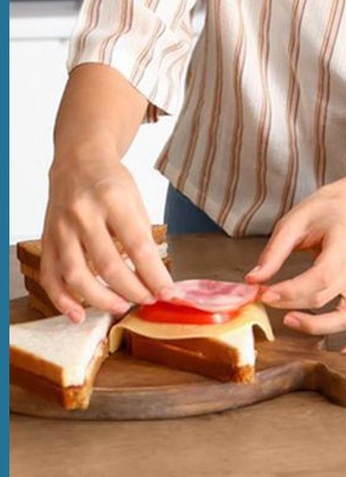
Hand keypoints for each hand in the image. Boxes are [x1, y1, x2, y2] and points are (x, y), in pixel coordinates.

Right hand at [40, 151, 172, 321]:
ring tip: (121, 307)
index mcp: (114, 199)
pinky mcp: (46, 240)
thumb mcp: (135, 199)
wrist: (77, 162)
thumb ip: (141, 235)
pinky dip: (62, 300)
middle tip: (147, 300)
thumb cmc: (112, 182)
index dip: (154, 274)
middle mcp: (83, 214)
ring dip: (100, 299)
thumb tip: (153, 277)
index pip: (138, 245)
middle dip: (131, 290)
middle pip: (107, 264)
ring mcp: (61, 228)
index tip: (168, 293)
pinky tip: (78, 313)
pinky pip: (50, 276)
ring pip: (76, 275)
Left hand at [244, 186, 345, 350]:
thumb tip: (253, 281)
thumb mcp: (292, 222)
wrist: (344, 211)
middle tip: (266, 299)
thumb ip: (274, 252)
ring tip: (289, 321)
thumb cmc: (318, 214)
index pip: (323, 275)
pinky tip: (343, 355)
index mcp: (345, 241)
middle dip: (292, 303)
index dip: (293, 290)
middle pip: (327, 295)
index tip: (265, 294)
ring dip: (317, 326)